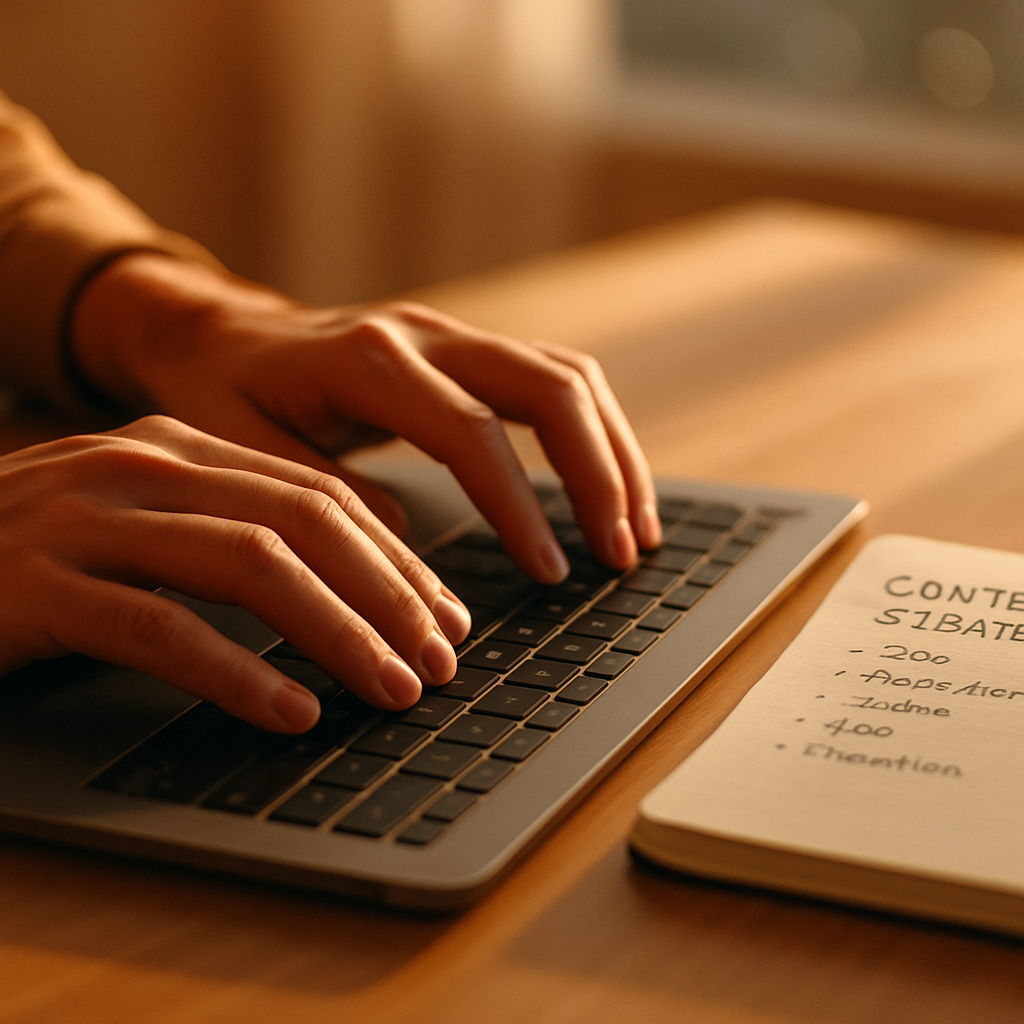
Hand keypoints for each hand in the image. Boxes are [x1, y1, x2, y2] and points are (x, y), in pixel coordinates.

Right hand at [0, 416, 469, 730]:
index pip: (323, 496)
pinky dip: (237, 676)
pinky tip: (290, 715)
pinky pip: (161, 629)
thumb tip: (354, 590)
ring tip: (391, 689)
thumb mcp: (147, 527)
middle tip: (441, 661)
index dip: (398, 561)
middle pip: (305, 523)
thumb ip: (234, 536)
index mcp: (179, 446)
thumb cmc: (37, 556)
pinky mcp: (37, 584)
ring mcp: (86, 518)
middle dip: (389, 596)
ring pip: (251, 566)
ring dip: (338, 634)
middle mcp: (141, 465)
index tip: (446, 617)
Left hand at [72, 254, 661, 582]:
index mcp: (370, 359)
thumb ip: (322, 495)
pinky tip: (608, 487)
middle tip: (620, 553)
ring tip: (636, 530)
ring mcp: (454, 336)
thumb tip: (404, 547)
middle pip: (548, 386)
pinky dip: (593, 434)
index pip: (473, 431)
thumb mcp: (244, 449)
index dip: (520, 505)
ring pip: (568, 376)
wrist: (221, 333)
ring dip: (614, 452)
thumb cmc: (224, 392)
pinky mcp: (468, 352)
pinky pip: (555, 380)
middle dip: (598, 473)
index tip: (548, 572)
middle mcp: (426, 335)